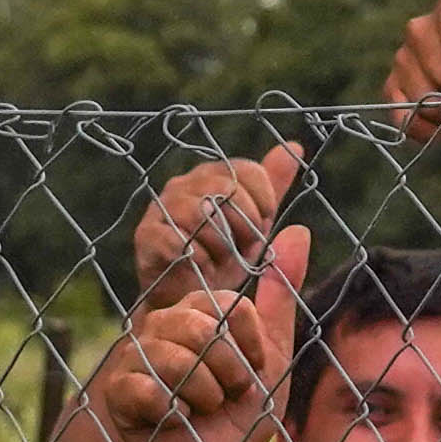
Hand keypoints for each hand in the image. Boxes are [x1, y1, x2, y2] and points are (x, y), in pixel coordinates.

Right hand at [89, 231, 309, 441]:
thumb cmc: (246, 411)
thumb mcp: (275, 352)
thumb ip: (281, 292)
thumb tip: (298, 229)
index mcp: (197, 310)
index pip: (230, 308)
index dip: (251, 349)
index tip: (250, 373)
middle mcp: (162, 325)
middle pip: (203, 329)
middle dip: (230, 373)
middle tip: (226, 395)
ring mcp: (135, 356)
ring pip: (178, 358)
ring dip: (206, 395)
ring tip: (202, 408)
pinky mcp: (119, 393)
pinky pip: (146, 387)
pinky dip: (174, 410)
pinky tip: (176, 420)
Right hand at [132, 143, 303, 298]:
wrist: (190, 295)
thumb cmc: (225, 254)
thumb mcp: (255, 221)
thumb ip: (273, 186)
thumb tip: (294, 146)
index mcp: (213, 175)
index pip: (247, 171)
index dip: (264, 202)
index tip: (264, 225)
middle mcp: (185, 183)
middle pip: (224, 188)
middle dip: (245, 224)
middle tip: (246, 248)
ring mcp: (161, 207)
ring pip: (199, 211)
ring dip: (221, 242)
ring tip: (223, 259)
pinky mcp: (146, 234)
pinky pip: (174, 238)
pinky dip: (198, 256)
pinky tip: (206, 267)